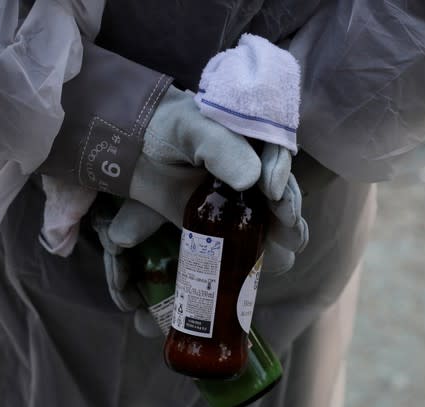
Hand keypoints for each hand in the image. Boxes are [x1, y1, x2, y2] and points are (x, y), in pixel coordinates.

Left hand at [128, 86, 308, 271]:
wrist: (132, 151)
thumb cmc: (165, 130)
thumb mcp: (191, 129)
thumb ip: (219, 147)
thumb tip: (250, 180)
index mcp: (250, 135)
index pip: (277, 151)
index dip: (280, 171)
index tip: (274, 191)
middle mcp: (253, 165)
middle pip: (281, 185)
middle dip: (289, 206)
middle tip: (289, 224)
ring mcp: (240, 194)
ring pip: (272, 212)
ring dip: (285, 229)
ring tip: (291, 243)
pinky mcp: (225, 219)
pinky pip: (248, 234)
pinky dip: (263, 247)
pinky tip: (276, 260)